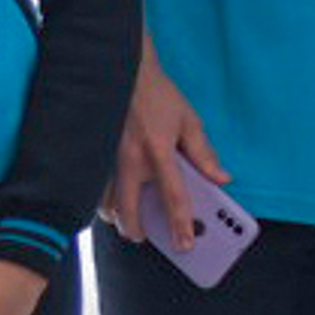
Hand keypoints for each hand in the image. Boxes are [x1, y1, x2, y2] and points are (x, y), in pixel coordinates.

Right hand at [104, 51, 226, 245]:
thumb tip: (221, 178)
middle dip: (137, 230)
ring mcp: (108, 157)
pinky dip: (102, 198)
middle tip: (146, 236)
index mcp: (159, 152)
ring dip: (117, 216)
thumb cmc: (158, 95)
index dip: (181, 224)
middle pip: (129, 210)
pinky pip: (94, 186)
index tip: (186, 244)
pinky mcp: (94, 152)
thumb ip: (204, 153)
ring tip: (129, 221)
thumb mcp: (189, 121)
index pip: (173, 197)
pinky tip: (111, 201)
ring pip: (106, 201)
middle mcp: (130, 159)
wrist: (124, 70)